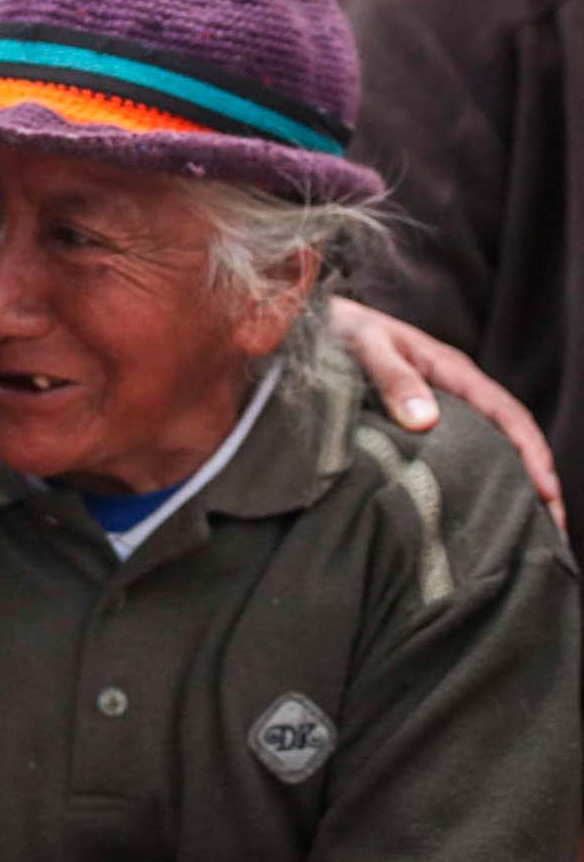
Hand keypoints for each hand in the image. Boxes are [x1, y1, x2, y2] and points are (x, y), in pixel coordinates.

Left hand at [331, 296, 563, 525]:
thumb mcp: (366, 346)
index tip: (547, 495)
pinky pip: (453, 457)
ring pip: (485, 453)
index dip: (533, 454)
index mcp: (452, 371)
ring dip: (508, 490)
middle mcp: (453, 393)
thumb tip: (426, 421)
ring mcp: (436, 410)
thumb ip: (393, 378)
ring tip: (522, 537)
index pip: (509, 415)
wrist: (309, 325)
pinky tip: (468, 516)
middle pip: (509, 441)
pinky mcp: (412, 426)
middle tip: (552, 536)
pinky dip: (471, 484)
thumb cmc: (340, 331)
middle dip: (537, 485)